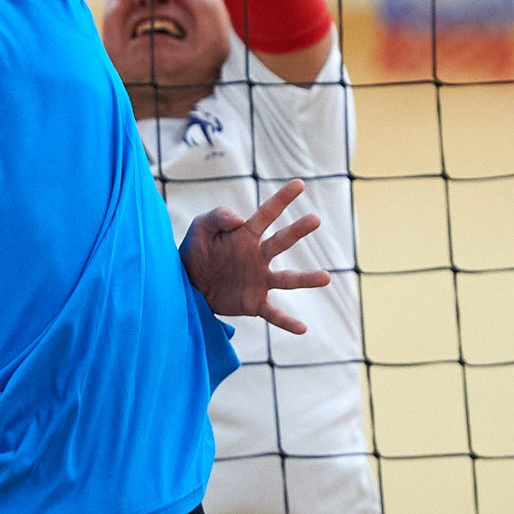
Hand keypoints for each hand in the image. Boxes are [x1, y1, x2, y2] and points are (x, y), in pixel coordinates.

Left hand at [179, 179, 328, 335]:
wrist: (187, 285)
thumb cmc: (196, 251)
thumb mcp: (200, 228)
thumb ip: (217, 216)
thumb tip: (239, 218)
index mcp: (247, 235)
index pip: (266, 214)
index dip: (281, 199)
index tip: (299, 184)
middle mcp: (259, 256)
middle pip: (282, 242)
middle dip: (297, 230)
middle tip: (314, 219)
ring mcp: (259, 280)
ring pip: (287, 280)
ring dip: (306, 279)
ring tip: (326, 278)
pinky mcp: (254, 303)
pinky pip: (274, 313)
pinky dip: (287, 321)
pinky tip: (302, 328)